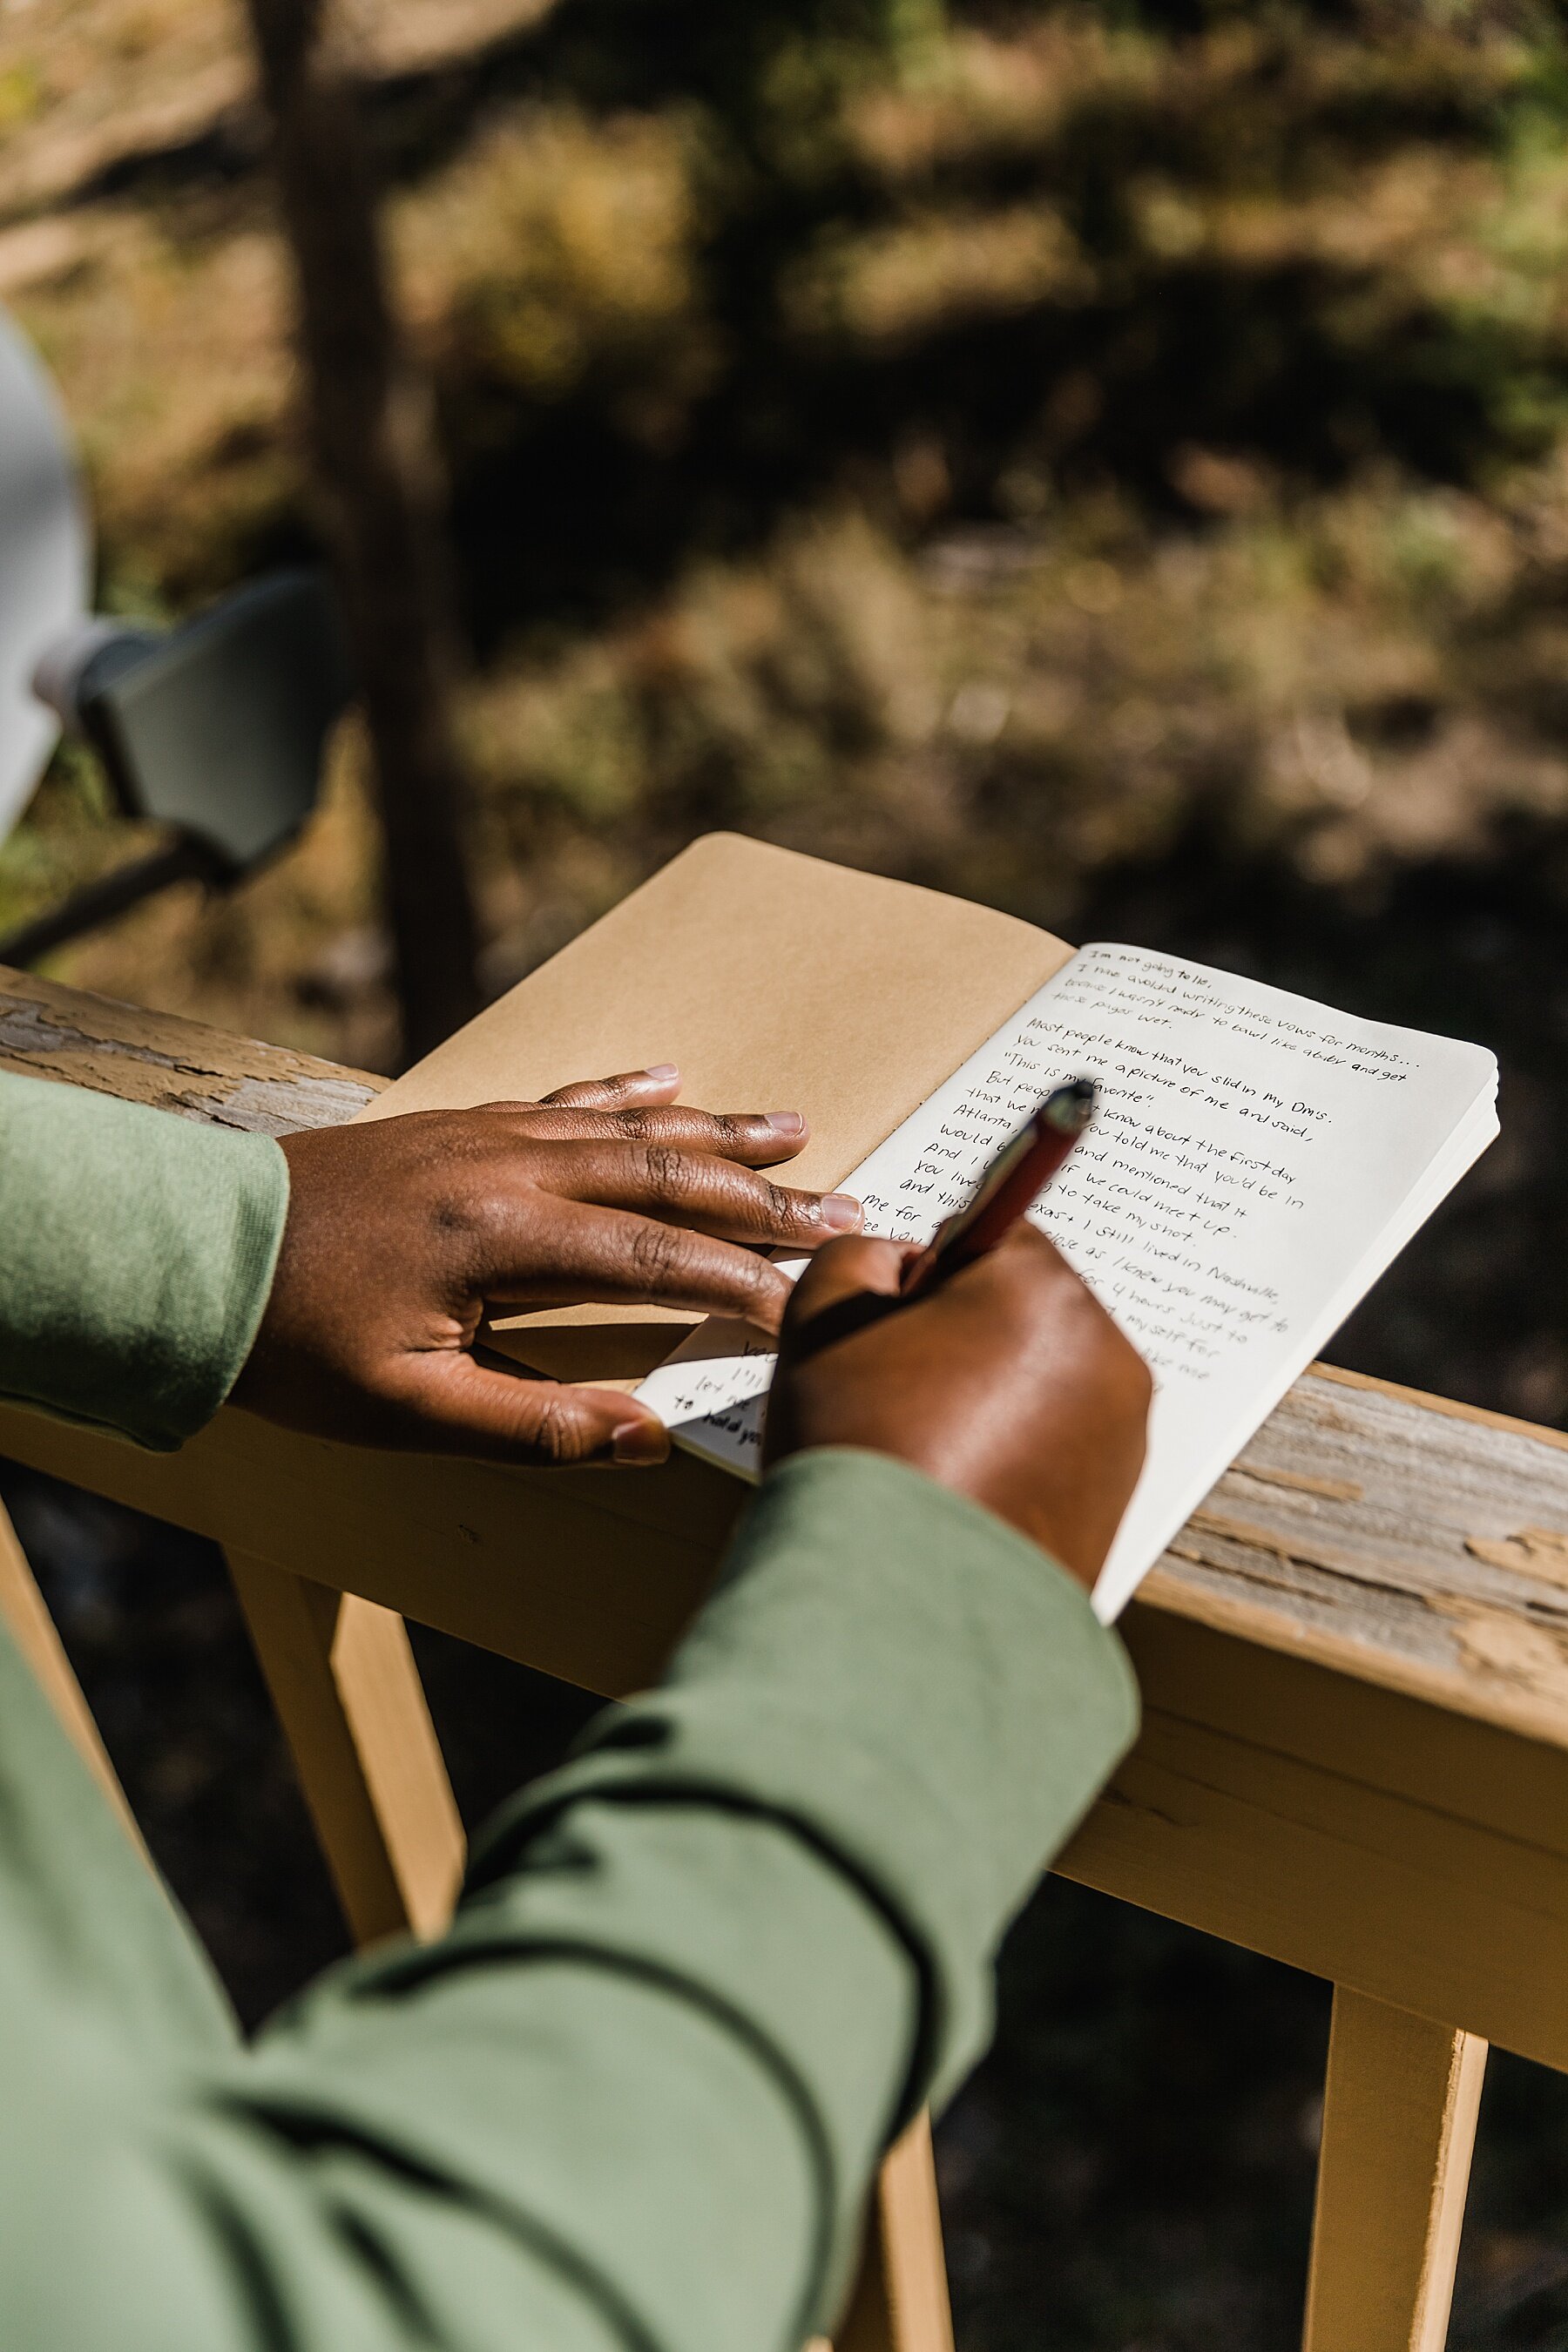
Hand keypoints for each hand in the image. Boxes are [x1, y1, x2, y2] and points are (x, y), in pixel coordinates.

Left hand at [232, 1065, 861, 1466]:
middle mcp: (508, 1168)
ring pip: (625, 1125)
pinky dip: (625, 1090)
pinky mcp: (458, 1125)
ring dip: (715, 1130)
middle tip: (847, 1211)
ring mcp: (483, 1135)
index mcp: (504, 1239)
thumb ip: (532, 1428)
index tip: (813, 1304)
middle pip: (665, 1175)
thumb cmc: (293, 1347)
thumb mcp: (405, 1415)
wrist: (192, 1255)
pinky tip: (667, 1077)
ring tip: (794, 1129)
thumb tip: (645, 1441)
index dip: (744, 1283)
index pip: (659, 1258)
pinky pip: (563, 1098)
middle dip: (764, 1198)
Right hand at [763, 1224, 1150, 1586]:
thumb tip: (899, 1264)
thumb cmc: (859, 1447)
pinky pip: (1058, 1453)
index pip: (990, 1234)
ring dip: (991, 1401)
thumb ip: (860, 1257)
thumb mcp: (821, 1316)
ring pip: (1042, 1383)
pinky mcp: (1118, 1505)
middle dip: (965, 1339)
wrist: (899, 1604)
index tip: (889, 1332)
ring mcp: (1123, 1437)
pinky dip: (1013, 1462)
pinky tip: (956, 1498)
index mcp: (1044, 1290)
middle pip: (1024, 1312)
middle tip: (897, 1401)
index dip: (927, 1278)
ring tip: (924, 1459)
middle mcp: (1106, 1354)